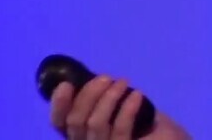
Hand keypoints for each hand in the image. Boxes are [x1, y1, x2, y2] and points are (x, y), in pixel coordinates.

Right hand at [49, 76, 190, 139]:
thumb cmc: (153, 128)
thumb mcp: (127, 110)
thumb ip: (109, 101)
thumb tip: (97, 78)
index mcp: (84, 136)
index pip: (60, 124)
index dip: (58, 105)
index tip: (67, 84)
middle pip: (75, 121)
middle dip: (89, 93)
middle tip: (108, 77)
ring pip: (95, 124)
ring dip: (109, 97)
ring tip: (124, 82)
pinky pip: (120, 130)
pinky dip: (127, 109)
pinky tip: (137, 95)